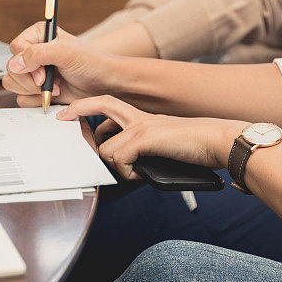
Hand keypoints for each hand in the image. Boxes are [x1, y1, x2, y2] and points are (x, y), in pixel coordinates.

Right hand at [2, 23, 120, 106]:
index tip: (43, 73)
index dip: (26, 63)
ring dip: (33, 91)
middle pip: (12, 68)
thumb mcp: (66, 53)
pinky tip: (54, 95)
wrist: (105, 85)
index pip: (15, 48)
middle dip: (31, 80)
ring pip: (13, 84)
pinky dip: (36, 101)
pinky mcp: (37, 89)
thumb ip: (38, 54)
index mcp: (38, 35)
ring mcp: (35, 71)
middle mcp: (34, 52)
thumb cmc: (92, 64)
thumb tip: (15, 64)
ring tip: (55, 88)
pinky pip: (22, 98)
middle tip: (52, 82)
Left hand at [57, 95, 248, 179]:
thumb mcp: (167, 148)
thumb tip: (133, 169)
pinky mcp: (145, 137)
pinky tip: (143, 175)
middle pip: (101, 106)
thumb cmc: (199, 149)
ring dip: (117, 166)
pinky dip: (128, 173)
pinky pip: (119, 159)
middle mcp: (141, 117)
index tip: (68, 115)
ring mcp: (142, 125)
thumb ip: (147, 152)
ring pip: (106, 148)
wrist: (219, 142)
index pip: (110, 106)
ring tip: (136, 172)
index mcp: (145, 119)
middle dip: (77, 111)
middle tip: (62, 121)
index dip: (87, 108)